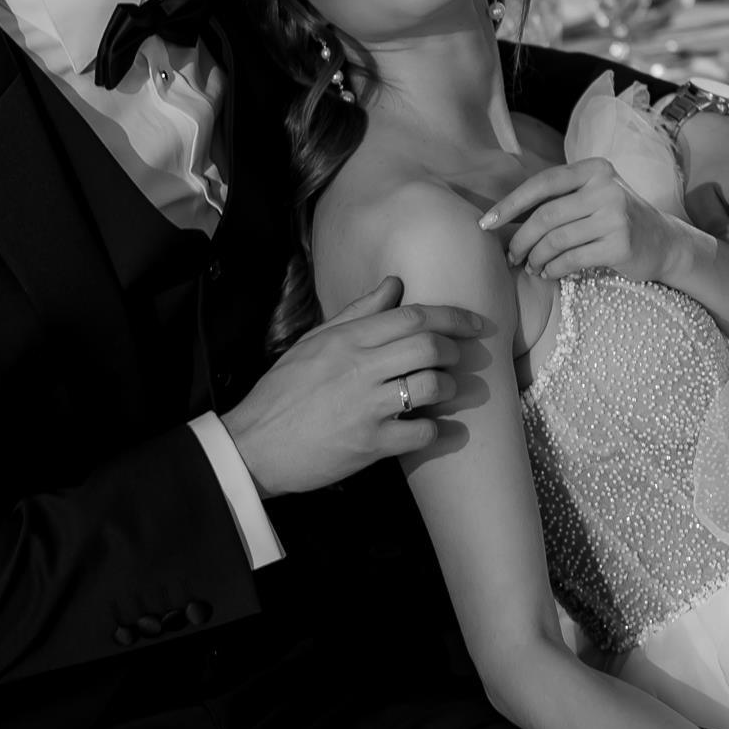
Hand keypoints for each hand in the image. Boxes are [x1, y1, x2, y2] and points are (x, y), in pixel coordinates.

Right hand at [221, 276, 483, 497]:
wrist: (254, 445)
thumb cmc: (282, 392)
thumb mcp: (313, 342)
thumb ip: (357, 312)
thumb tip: (395, 283)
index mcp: (346, 339)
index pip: (412, 316)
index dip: (452, 316)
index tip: (474, 323)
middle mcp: (359, 368)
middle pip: (429, 347)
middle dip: (455, 350)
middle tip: (458, 358)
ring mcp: (367, 407)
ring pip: (431, 386)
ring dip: (449, 388)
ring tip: (444, 391)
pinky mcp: (370, 444)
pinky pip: (421, 433)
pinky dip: (437, 431)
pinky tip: (437, 430)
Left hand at [478, 159, 709, 286]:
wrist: (665, 243)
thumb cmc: (617, 220)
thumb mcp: (594, 196)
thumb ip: (560, 198)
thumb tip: (504, 215)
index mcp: (594, 169)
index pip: (542, 183)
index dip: (510, 204)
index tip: (486, 223)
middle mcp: (606, 188)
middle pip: (545, 216)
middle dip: (520, 239)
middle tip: (511, 256)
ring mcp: (615, 216)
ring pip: (556, 240)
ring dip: (535, 258)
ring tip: (530, 266)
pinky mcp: (620, 245)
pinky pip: (571, 260)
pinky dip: (553, 269)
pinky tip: (548, 273)